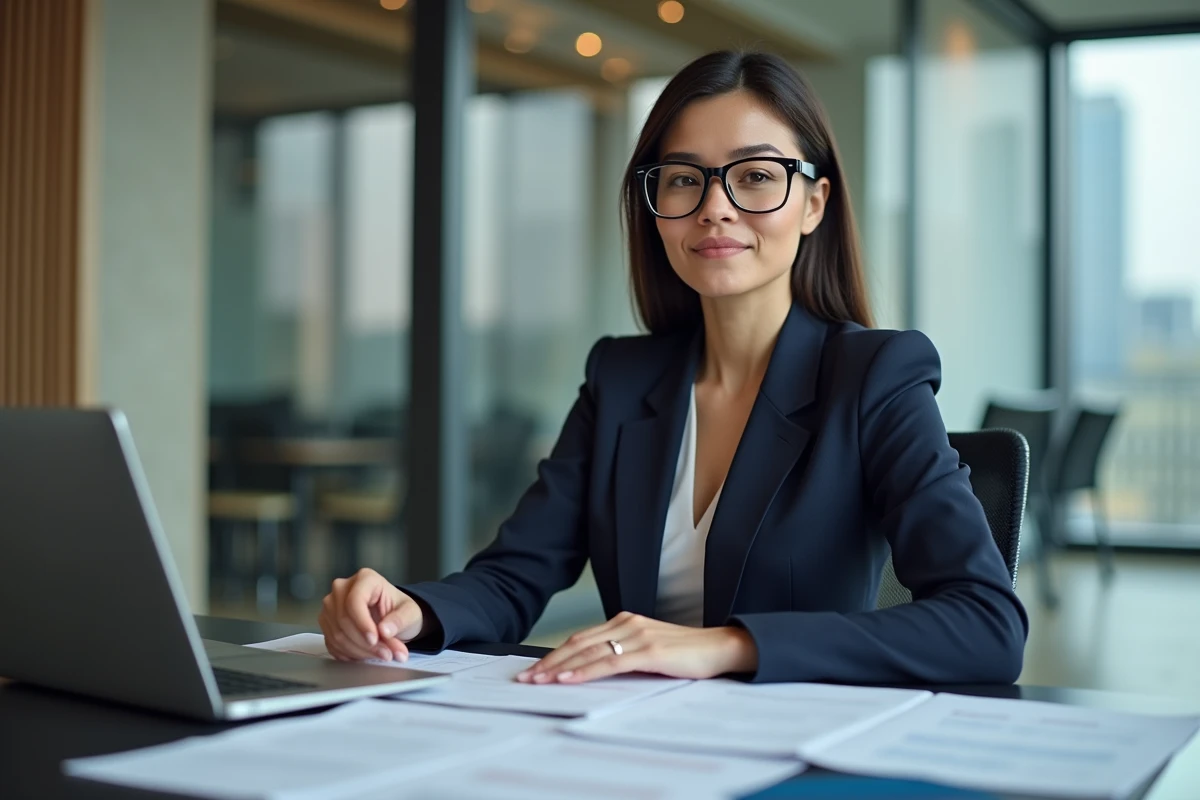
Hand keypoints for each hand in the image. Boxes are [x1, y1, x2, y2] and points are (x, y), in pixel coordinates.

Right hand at [318, 568, 424, 662]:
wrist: (391, 617)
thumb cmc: (399, 610)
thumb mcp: (410, 613)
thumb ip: (400, 621)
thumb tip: (385, 631)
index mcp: (365, 578)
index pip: (354, 601)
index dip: (362, 623)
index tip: (375, 640)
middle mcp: (342, 588)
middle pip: (343, 619)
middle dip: (365, 643)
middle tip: (386, 654)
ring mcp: (331, 606)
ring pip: (337, 634)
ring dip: (359, 651)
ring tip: (381, 655)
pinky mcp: (327, 623)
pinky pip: (332, 643)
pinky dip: (349, 654)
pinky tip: (365, 656)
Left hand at [515, 612, 757, 684]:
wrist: (722, 648)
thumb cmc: (687, 654)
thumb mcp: (649, 650)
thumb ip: (624, 653)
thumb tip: (596, 669)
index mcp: (626, 621)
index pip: (581, 638)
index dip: (555, 654)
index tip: (535, 668)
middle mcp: (628, 623)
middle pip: (578, 643)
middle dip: (548, 661)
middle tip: (525, 677)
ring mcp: (638, 636)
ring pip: (588, 652)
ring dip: (559, 668)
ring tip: (537, 680)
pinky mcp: (650, 652)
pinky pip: (610, 662)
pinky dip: (585, 671)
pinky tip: (568, 679)